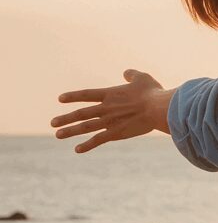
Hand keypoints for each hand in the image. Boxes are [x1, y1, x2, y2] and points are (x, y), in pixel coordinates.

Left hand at [51, 69, 173, 152]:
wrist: (158, 108)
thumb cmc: (153, 93)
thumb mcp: (143, 78)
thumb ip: (132, 74)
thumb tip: (125, 73)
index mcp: (110, 94)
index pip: (86, 94)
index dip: (72, 96)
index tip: (60, 99)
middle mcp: (105, 108)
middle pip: (81, 113)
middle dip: (66, 118)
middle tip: (53, 123)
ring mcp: (109, 121)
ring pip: (85, 127)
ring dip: (70, 131)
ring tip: (58, 135)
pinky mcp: (116, 133)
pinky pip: (98, 140)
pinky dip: (87, 145)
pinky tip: (77, 149)